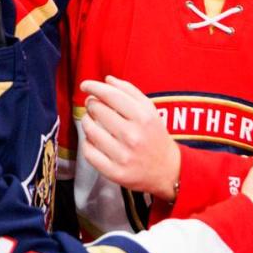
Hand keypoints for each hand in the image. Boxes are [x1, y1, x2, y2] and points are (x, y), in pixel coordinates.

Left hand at [79, 76, 180, 199]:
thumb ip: (129, 91)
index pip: (111, 95)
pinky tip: (93, 139)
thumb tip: (107, 80)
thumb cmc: (155, 135)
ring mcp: (123, 155)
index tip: (85, 85)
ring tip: (91, 120)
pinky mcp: (114, 172)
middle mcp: (133, 136)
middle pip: (98, 111)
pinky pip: (89, 152)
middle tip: (93, 105)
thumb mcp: (149, 110)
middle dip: (91, 104)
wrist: (167, 169)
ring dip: (86, 121)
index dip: (93, 87)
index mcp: (143, 117)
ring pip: (90, 130)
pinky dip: (87, 142)